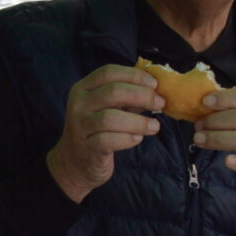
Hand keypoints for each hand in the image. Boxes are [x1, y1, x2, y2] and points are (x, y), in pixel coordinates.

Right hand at [47, 63, 160, 201]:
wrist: (75, 163)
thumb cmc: (98, 129)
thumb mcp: (108, 108)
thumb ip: (127, 97)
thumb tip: (156, 89)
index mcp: (83, 88)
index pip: (108, 72)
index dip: (134, 75)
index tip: (155, 84)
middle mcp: (78, 104)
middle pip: (112, 92)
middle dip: (142, 95)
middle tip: (160, 103)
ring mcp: (80, 126)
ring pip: (111, 118)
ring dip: (139, 121)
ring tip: (155, 126)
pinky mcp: (87, 148)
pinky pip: (109, 140)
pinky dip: (128, 139)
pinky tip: (138, 139)